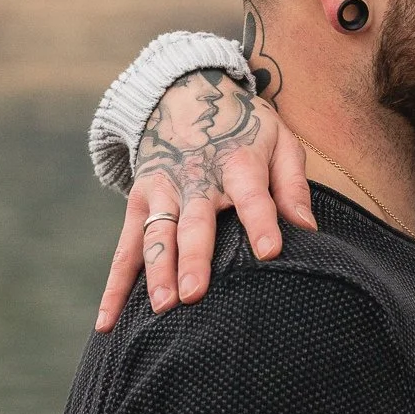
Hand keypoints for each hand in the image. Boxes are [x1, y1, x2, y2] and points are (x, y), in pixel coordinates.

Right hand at [96, 70, 315, 330]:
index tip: (270, 252)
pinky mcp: (138, 204)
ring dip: (156, 272)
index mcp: (238, 163)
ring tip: (161, 308)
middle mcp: (195, 179)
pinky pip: (124, 250)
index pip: (252, 196)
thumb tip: (307, 227)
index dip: (262, 222)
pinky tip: (107, 321)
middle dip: (194, 259)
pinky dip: (114, 287)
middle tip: (195, 295)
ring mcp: (162, 192)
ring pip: (155, 237)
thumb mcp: (280, 140)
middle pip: (194, 223)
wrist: (188, 92)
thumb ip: (293, 183)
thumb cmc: (246, 128)